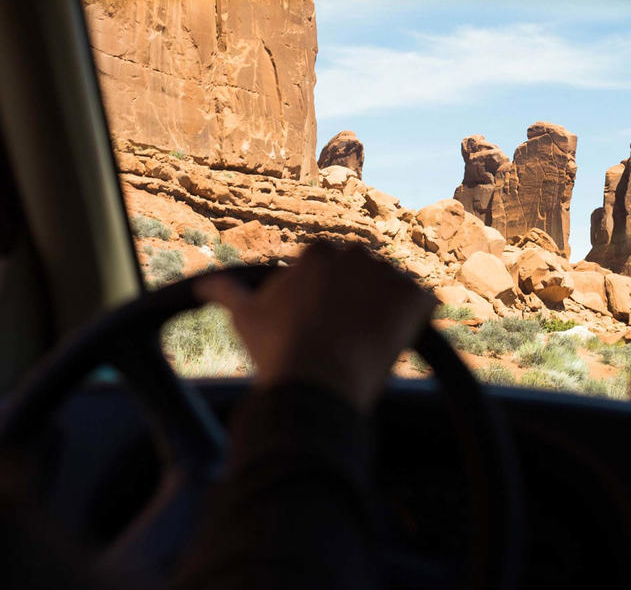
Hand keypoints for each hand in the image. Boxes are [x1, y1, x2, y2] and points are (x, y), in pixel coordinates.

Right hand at [195, 241, 435, 412]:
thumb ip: (228, 293)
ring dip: (387, 310)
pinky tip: (397, 341)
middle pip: (364, 277)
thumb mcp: (246, 317)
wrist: (317, 379)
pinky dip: (415, 321)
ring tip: (368, 343)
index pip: (331, 270)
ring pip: (393, 290)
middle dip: (359, 300)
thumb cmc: (277, 349)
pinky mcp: (416, 297)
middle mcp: (357, 253)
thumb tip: (206, 285)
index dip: (327, 300)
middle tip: (345, 337)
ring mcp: (389, 273)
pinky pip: (424, 304)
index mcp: (319, 252)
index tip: (320, 325)